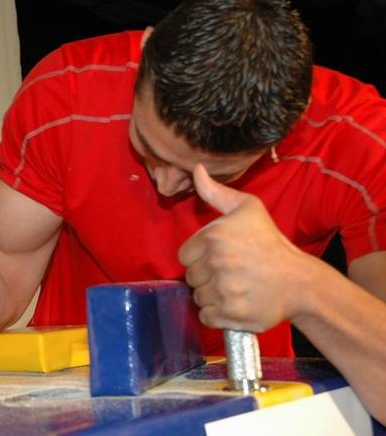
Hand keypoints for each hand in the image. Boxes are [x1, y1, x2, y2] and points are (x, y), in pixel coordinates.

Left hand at [178, 164, 313, 331]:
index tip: (219, 258)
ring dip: (211, 295)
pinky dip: (216, 314)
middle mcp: (216, 263)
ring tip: (234, 288)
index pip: (185, 255)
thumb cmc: (270, 243)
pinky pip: (206, 316)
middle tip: (230, 274)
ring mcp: (223, 290)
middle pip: (191, 277)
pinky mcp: (231, 313)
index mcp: (214, 237)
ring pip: (198, 297)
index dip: (200, 257)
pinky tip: (233, 304)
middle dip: (206, 276)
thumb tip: (196, 169)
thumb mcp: (248, 209)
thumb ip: (216, 192)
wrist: (301, 282)